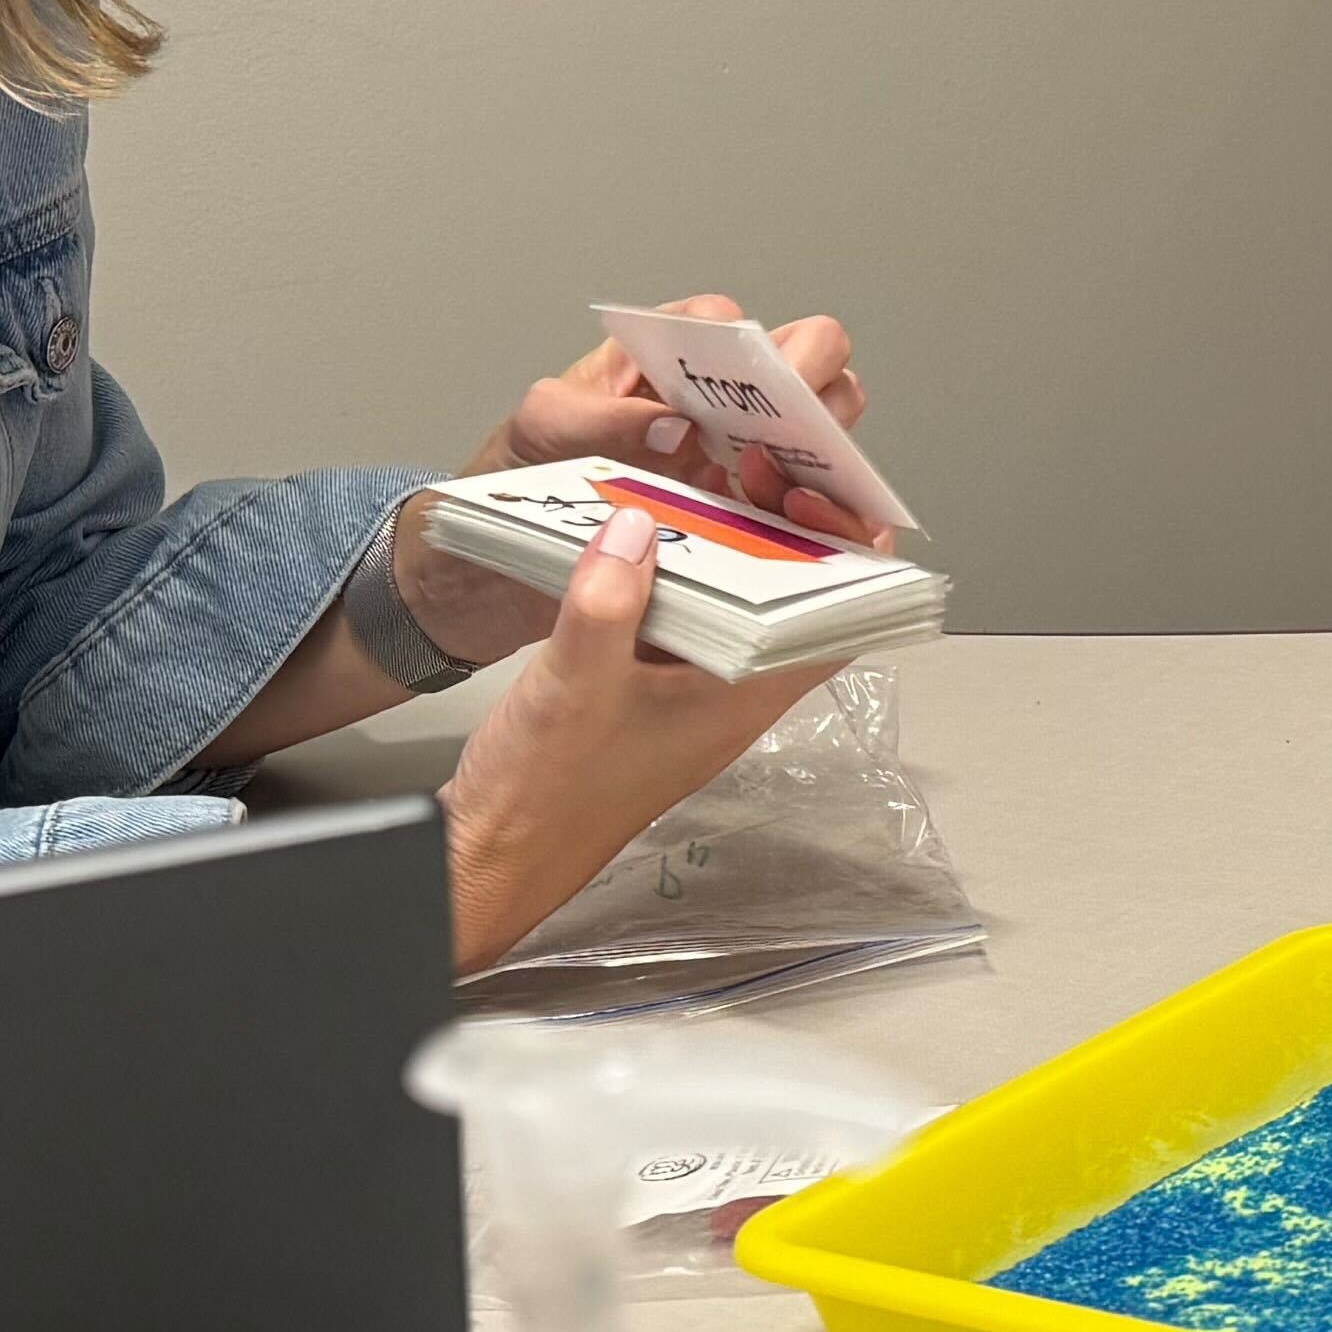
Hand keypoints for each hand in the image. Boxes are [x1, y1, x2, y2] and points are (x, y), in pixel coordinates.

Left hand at [403, 293, 866, 669]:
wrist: (490, 572)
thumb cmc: (515, 478)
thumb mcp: (539, 435)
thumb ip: (596, 421)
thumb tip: (674, 424)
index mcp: (661, 362)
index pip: (728, 326)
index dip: (758, 342)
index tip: (768, 377)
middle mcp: (711, 406)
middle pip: (803, 370)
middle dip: (816, 391)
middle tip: (797, 432)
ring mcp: (733, 467)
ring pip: (817, 441)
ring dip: (825, 457)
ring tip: (789, 492)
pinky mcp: (742, 530)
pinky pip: (804, 514)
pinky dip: (821, 519)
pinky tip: (806, 534)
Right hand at [438, 499, 855, 967]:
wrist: (485, 860)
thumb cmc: (541, 800)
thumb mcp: (573, 687)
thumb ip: (609, 603)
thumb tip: (637, 527)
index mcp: (736, 704)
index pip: (833, 625)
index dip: (846, 556)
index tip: (820, 497)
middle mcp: (723, 699)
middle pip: (788, 602)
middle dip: (783, 531)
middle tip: (753, 470)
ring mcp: (682, 696)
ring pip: (733, 607)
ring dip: (728, 547)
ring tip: (708, 484)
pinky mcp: (639, 691)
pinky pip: (677, 619)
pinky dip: (673, 572)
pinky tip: (642, 533)